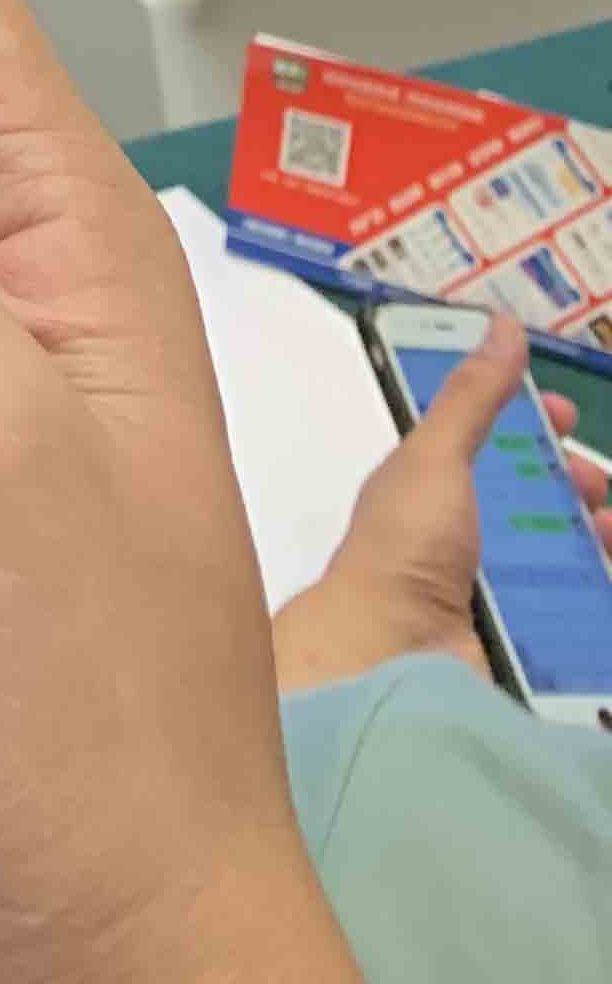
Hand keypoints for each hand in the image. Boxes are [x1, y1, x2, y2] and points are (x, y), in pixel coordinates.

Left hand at [272, 314, 611, 693]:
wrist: (393, 657)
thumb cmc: (406, 547)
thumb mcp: (435, 458)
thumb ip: (472, 397)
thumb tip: (502, 326)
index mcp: (437, 488)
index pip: (491, 446)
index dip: (531, 426)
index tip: (565, 413)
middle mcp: (467, 537)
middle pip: (538, 503)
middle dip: (576, 485)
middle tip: (594, 485)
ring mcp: (499, 593)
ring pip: (565, 557)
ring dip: (596, 540)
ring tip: (608, 532)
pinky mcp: (528, 642)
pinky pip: (577, 614)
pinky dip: (599, 592)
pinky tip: (609, 576)